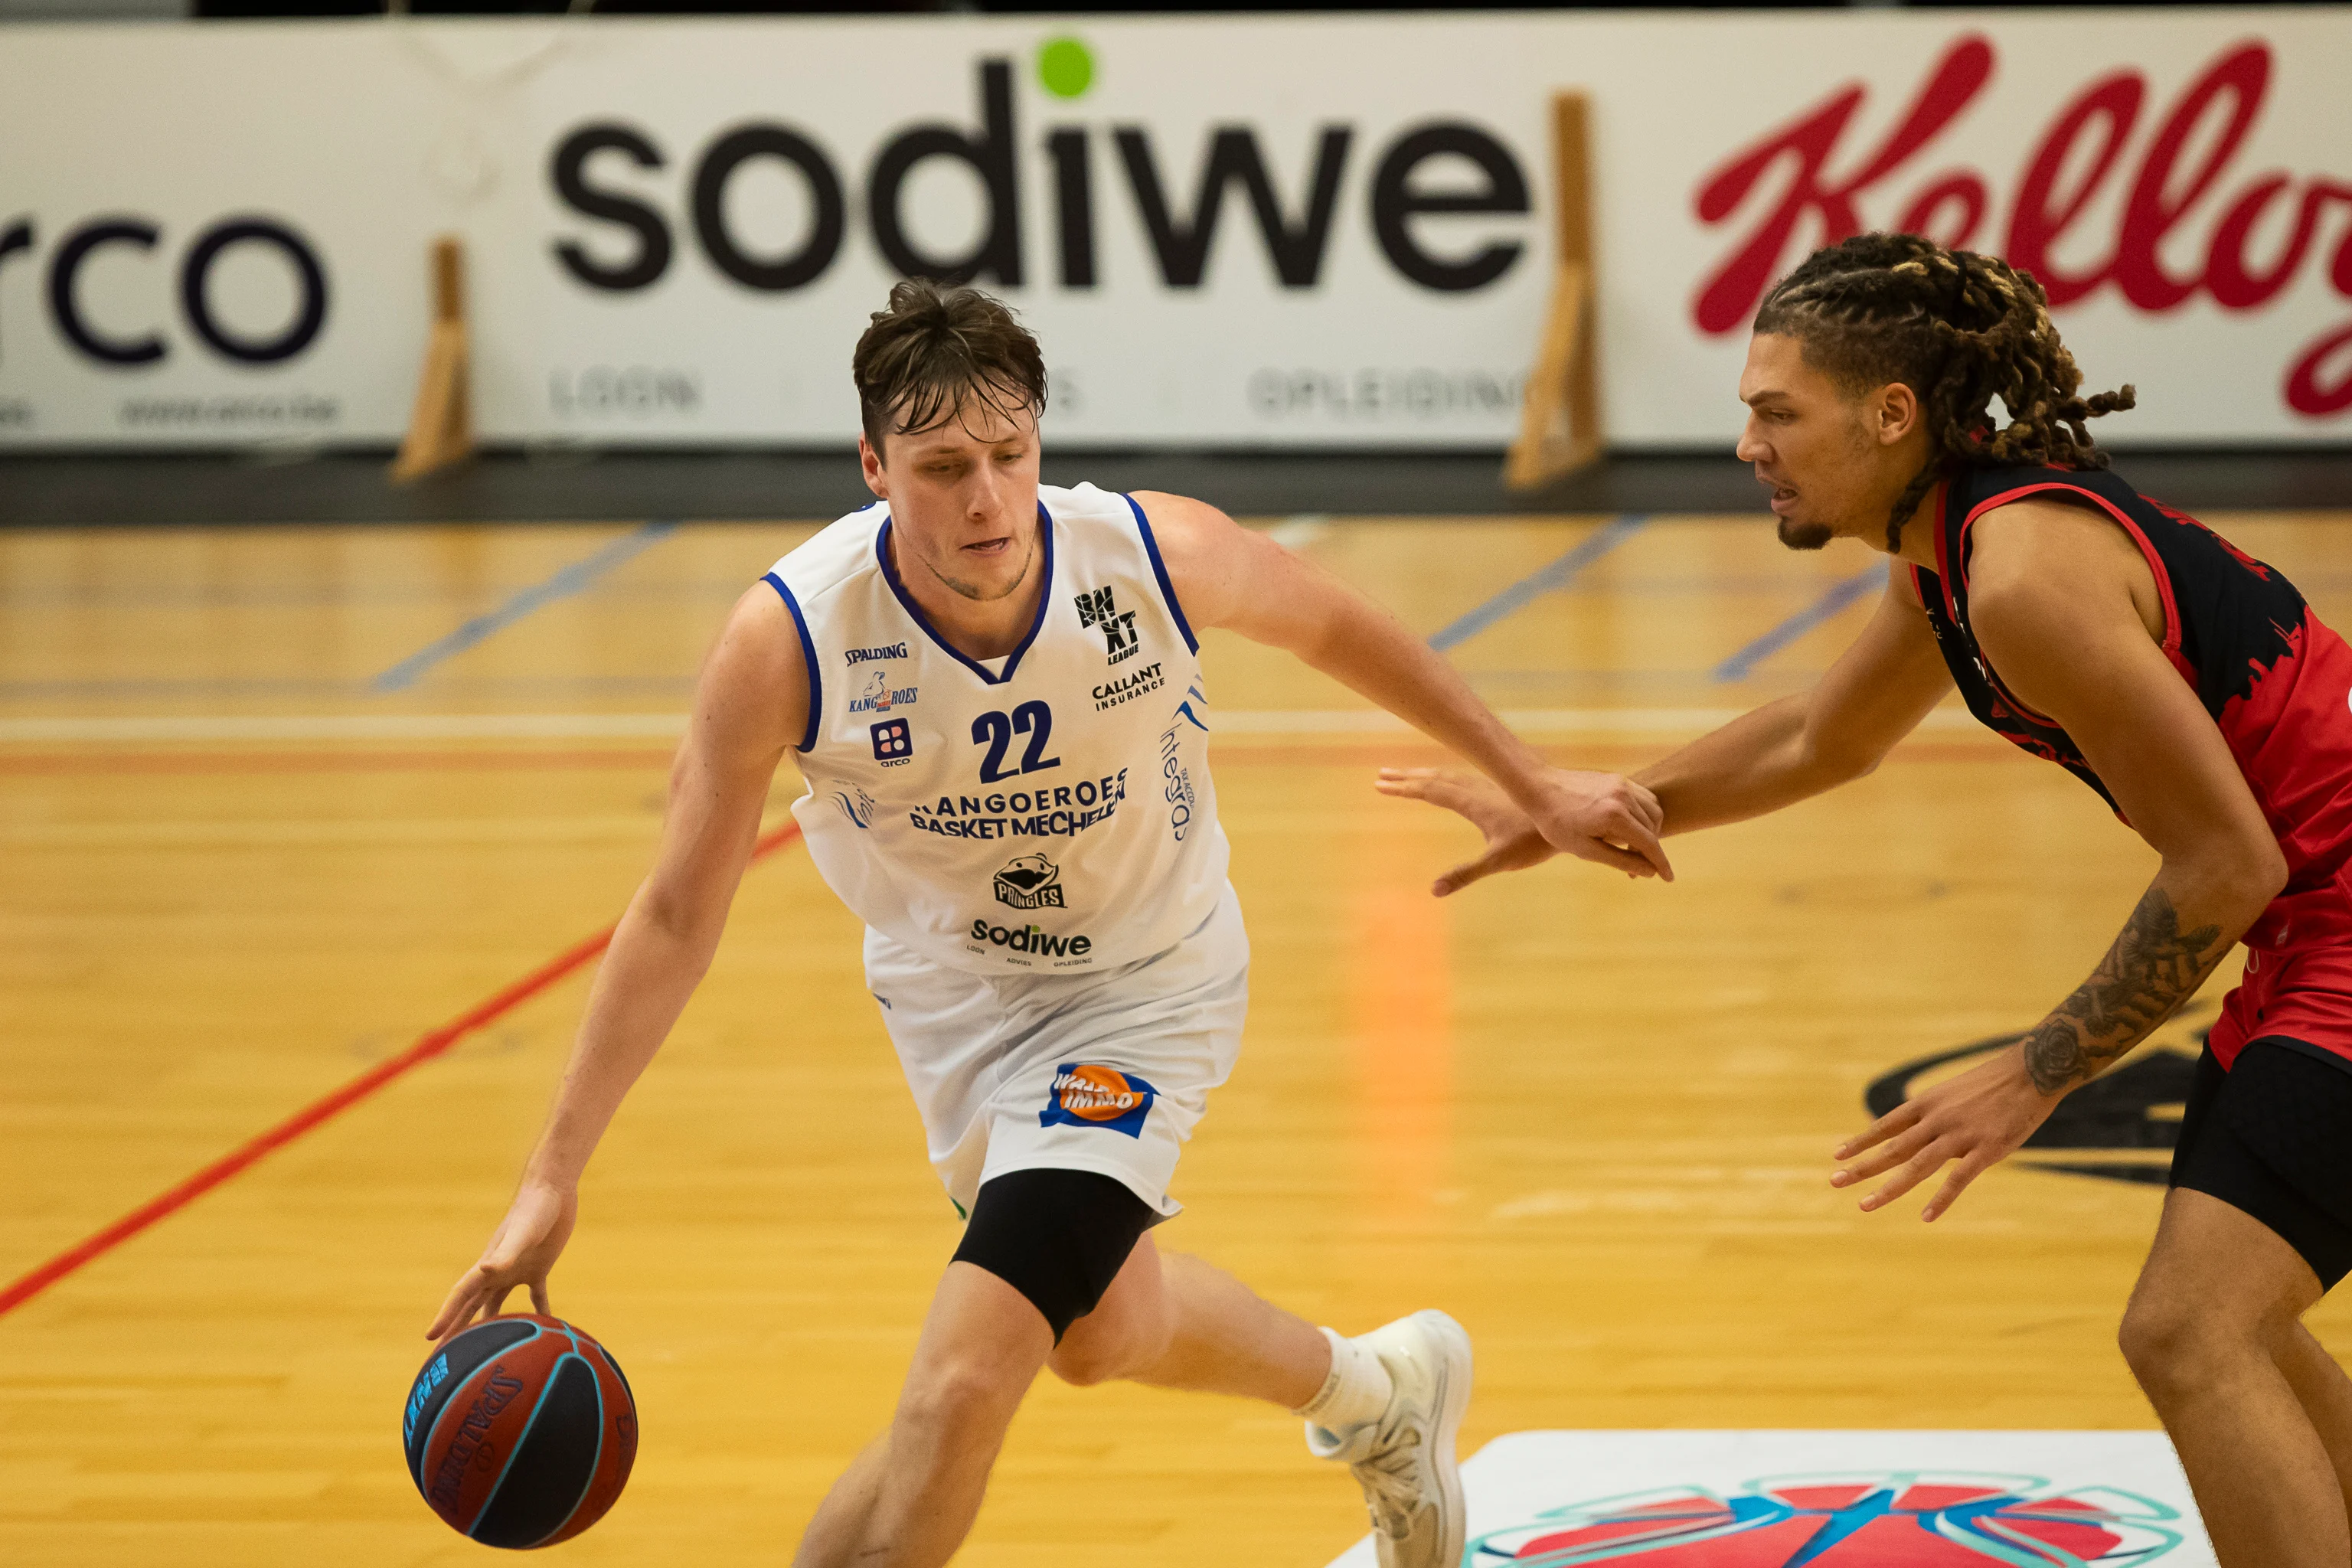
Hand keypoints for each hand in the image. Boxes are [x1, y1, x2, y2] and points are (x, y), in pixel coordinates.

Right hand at [426, 1181, 577, 1341]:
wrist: (552, 1190)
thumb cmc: (534, 1209)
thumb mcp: (521, 1233)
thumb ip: (505, 1253)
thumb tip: (485, 1269)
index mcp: (487, 1266)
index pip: (460, 1296)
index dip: (446, 1316)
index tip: (430, 1338)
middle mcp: (497, 1271)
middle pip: (472, 1306)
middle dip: (458, 1329)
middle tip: (447, 1355)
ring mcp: (517, 1269)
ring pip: (497, 1304)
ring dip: (491, 1324)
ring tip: (484, 1348)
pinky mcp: (538, 1267)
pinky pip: (536, 1296)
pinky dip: (537, 1311)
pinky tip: (540, 1327)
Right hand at [1374, 767, 1564, 894]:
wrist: (1569, 819)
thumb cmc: (1533, 841)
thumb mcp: (1497, 862)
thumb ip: (1465, 874)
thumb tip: (1434, 890)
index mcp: (1471, 802)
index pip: (1430, 791)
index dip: (1405, 788)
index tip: (1381, 785)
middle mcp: (1477, 788)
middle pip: (1435, 778)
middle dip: (1407, 777)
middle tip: (1382, 775)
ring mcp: (1489, 786)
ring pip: (1449, 774)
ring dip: (1425, 774)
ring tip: (1407, 775)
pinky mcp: (1500, 788)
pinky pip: (1463, 776)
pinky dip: (1445, 776)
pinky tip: (1449, 781)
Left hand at [1518, 768, 1671, 880]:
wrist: (1540, 789)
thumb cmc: (1557, 824)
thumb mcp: (1586, 850)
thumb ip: (1621, 861)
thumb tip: (1650, 872)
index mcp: (1615, 816)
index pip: (1649, 844)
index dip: (1661, 863)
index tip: (1669, 879)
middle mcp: (1623, 796)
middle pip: (1653, 828)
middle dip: (1650, 850)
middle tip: (1635, 868)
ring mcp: (1622, 784)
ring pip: (1653, 811)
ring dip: (1650, 831)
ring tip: (1633, 848)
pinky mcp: (1618, 778)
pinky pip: (1643, 798)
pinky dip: (1644, 814)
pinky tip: (1630, 827)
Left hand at [1832, 1045, 2060, 1220]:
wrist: (2030, 1073)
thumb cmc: (1991, 1084)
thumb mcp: (1951, 1092)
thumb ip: (1932, 1114)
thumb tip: (1914, 1131)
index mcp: (1926, 1104)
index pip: (1885, 1126)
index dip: (1860, 1141)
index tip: (1837, 1155)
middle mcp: (1936, 1119)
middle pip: (1892, 1148)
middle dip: (1861, 1166)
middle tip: (1834, 1181)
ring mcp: (1960, 1135)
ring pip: (1916, 1166)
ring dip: (1889, 1188)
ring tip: (1865, 1205)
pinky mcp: (1986, 1149)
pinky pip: (1958, 1179)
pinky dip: (1941, 1199)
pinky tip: (1926, 1216)